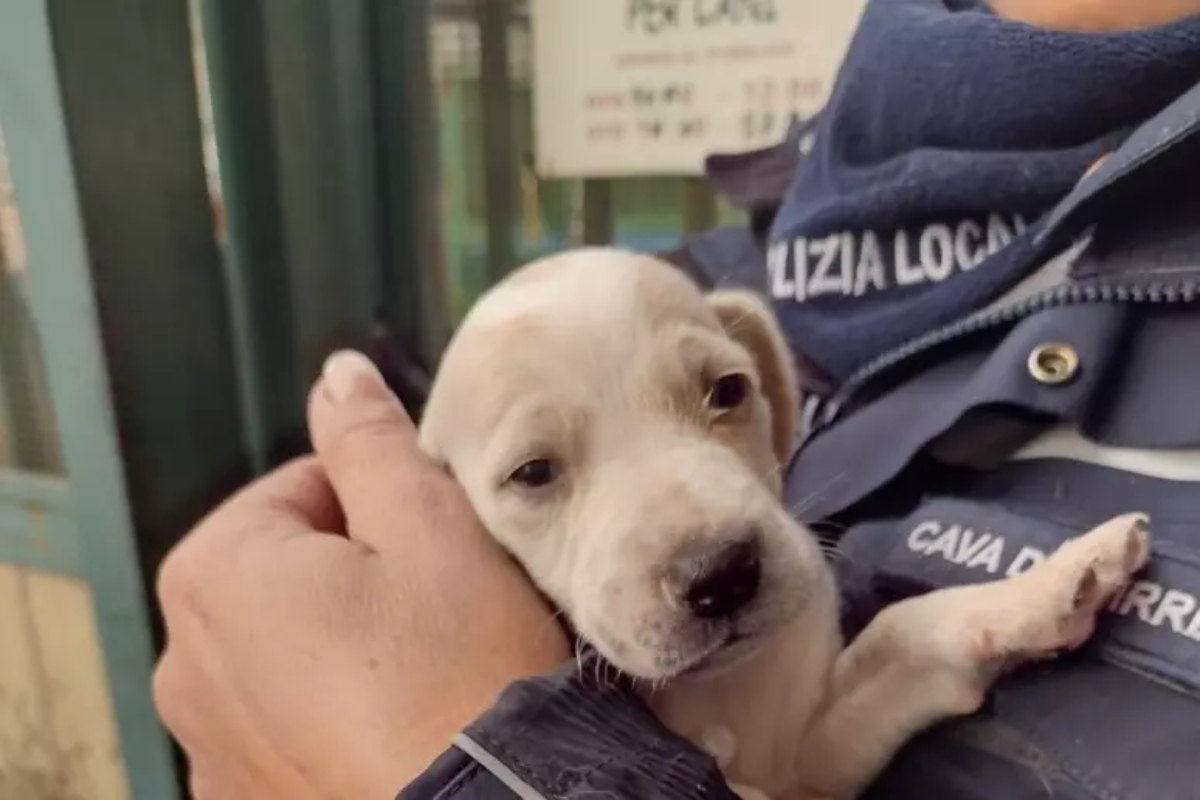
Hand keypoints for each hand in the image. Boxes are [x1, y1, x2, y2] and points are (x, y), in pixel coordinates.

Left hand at [153, 350, 569, 798]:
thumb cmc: (463, 666)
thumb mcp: (429, 526)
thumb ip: (369, 442)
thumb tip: (335, 375)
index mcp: (215, 573)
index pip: (304, 488)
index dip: (384, 503)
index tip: (438, 543)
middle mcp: (182, 662)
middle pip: (288, 570)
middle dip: (358, 571)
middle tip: (438, 604)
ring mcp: (208, 746)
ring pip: (287, 649)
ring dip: (342, 643)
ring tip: (423, 668)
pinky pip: (286, 725)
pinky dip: (332, 715)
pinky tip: (395, 725)